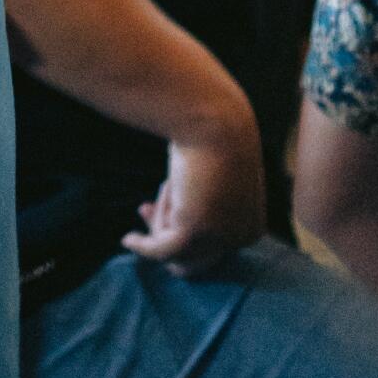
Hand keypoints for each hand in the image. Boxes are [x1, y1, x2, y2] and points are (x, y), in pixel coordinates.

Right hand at [123, 99, 265, 273]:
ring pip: (174, 251)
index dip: (180, 231)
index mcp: (251, 228)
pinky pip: (159, 250)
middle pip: (193, 259)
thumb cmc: (211, 135)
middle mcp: (238, 241)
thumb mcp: (208, 174)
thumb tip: (160, 215)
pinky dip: (142, 246)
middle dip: (167, 234)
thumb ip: (197, 200)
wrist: (214, 118)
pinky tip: (127, 239)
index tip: (153, 207)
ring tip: (160, 186)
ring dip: (159, 220)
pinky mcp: (193, 231)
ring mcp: (218, 239)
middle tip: (143, 207)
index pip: (211, 250)